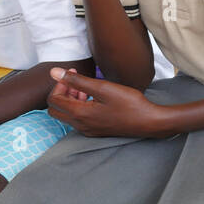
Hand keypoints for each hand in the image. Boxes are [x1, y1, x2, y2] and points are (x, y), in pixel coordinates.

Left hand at [46, 68, 167, 137]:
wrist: (149, 122)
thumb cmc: (129, 104)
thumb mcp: (103, 87)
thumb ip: (77, 80)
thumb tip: (54, 72)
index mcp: (80, 114)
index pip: (54, 99)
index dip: (59, 84)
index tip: (73, 73)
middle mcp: (80, 125)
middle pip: (55, 109)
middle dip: (61, 93)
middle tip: (76, 82)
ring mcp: (88, 130)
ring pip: (67, 115)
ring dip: (70, 100)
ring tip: (86, 89)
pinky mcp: (95, 131)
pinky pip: (78, 120)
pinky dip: (79, 108)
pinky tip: (94, 99)